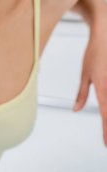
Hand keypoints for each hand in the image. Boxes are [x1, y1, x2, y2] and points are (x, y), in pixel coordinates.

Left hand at [73, 14, 106, 146]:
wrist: (105, 36)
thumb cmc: (94, 54)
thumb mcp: (84, 74)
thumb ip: (82, 94)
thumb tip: (77, 109)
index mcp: (103, 89)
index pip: (105, 116)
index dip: (106, 131)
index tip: (106, 143)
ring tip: (106, 128)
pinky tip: (106, 110)